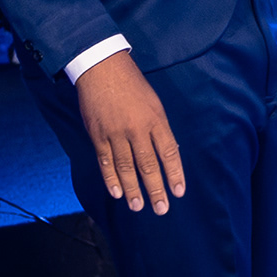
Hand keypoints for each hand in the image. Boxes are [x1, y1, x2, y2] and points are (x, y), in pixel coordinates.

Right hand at [76, 50, 185, 216]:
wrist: (102, 68)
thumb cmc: (132, 84)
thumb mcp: (154, 103)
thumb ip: (158, 129)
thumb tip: (165, 154)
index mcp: (155, 119)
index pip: (168, 152)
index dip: (174, 174)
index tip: (178, 192)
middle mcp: (137, 129)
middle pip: (148, 165)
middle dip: (155, 190)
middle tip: (161, 209)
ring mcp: (116, 133)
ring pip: (126, 168)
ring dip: (132, 189)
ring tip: (138, 206)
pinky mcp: (98, 135)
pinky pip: (105, 162)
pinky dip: (111, 179)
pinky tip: (117, 192)